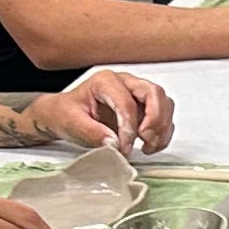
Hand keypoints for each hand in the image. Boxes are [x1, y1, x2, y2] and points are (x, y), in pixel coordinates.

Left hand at [49, 68, 175, 155]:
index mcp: (105, 81)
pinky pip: (164, 116)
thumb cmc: (66, 114)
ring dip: (162, 127)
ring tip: (148, 146)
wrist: (64, 115)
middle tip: (145, 140)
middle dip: (154, 120)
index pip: (127, 101)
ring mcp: (137, 94)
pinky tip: (151, 146)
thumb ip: (91, 132)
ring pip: (164, 103)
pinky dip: (163, 133)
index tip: (124, 146)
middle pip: (154, 94)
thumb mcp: (72, 123)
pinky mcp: (144, 108)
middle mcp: (125, 82)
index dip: (129, 126)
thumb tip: (114, 143)